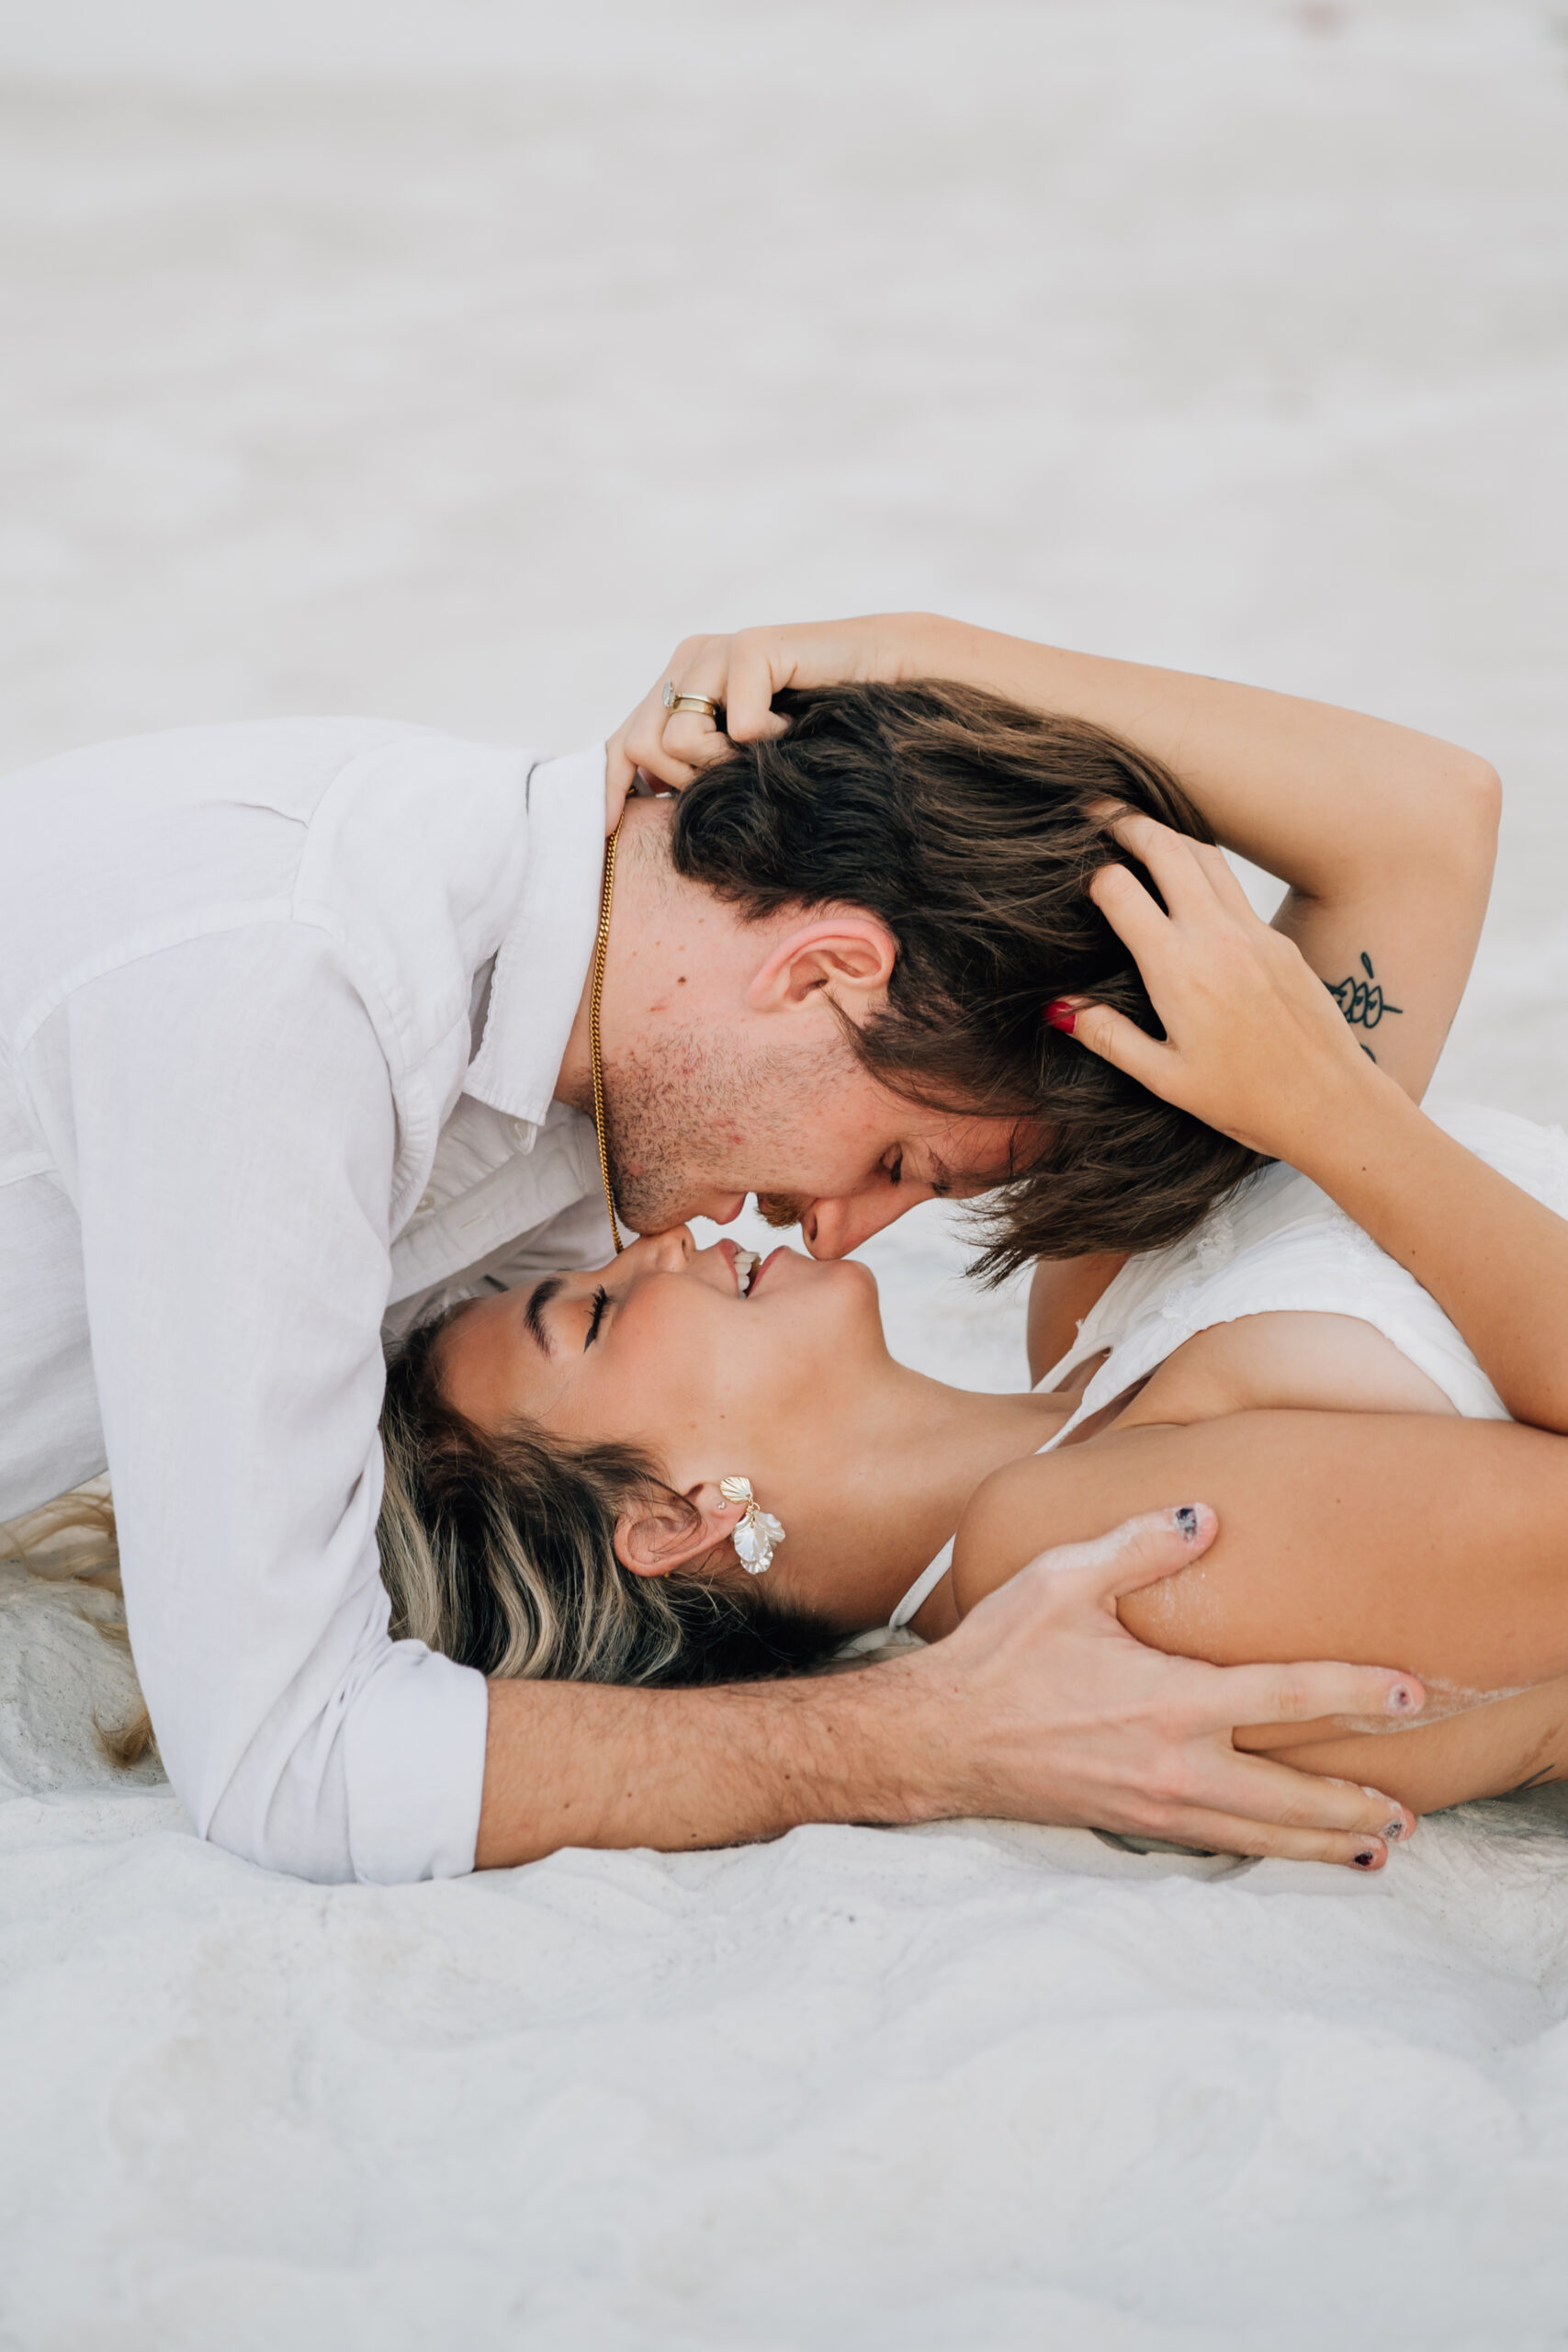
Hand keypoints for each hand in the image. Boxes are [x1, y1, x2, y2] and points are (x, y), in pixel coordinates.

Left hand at [603, 613, 939, 824]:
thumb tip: (649, 807)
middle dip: (683, 783)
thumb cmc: (818, 729)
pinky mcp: (751, 646)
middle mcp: (688, 662)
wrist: (887, 680)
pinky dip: (772, 742)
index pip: (622, 740)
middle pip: (640, 746)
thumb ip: (698, 770)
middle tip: (736, 777)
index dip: (609, 787)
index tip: (610, 830)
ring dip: (726, 764)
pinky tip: (796, 727)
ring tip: (767, 751)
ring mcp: (715, 651)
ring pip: (677, 740)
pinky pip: (736, 726)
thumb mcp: (744, 758)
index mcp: (678, 685)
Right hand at [917, 1505, 1422, 1866]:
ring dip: (1326, 1842)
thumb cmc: (998, 1655)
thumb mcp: (1062, 1580)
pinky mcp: (1136, 1825)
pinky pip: (1223, 1846)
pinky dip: (1271, 1852)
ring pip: (1263, 1835)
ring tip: (1380, 1845)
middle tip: (1410, 1809)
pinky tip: (1294, 1850)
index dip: (1355, 1692)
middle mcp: (1173, 1766)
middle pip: (1292, 1797)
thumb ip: (1138, 1546)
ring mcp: (1156, 1806)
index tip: (1409, 1692)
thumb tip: (1206, 1517)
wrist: (937, 1739)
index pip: (1286, 1697)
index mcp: (1168, 1702)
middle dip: (1357, 1804)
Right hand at [1047, 811, 1383, 1162]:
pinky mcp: (1279, 941)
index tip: (1076, 879)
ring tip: (1142, 834)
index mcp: (1177, 970)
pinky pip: (1234, 886)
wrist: (1329, 1102)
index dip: (1092, 876)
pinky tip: (1189, 881)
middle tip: (1100, 814)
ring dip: (1169, 836)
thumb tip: (1060, 1008)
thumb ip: (1108, 1036)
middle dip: (1128, 824)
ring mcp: (1253, 933)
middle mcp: (1216, 937)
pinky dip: (1203, 867)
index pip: (1120, 889)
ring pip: (1206, 855)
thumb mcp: (1163, 1078)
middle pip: (1166, 849)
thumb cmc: (1245, 1100)